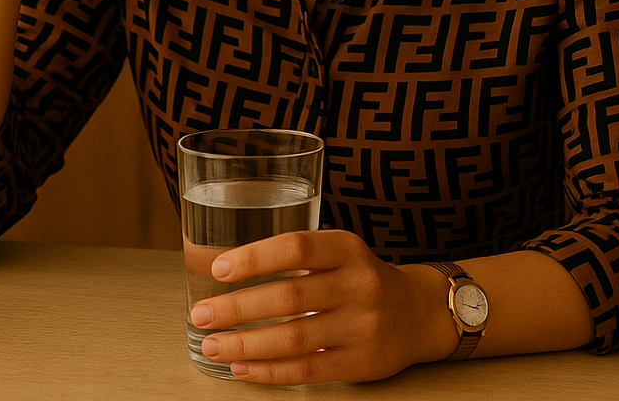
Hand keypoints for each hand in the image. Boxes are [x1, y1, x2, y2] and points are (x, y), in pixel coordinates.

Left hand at [189, 229, 457, 383]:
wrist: (418, 313)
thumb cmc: (361, 278)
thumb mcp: (339, 252)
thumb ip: (295, 256)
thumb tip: (222, 266)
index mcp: (348, 248)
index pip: (297, 248)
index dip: (255, 257)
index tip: (218, 269)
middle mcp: (358, 284)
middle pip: (289, 297)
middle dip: (237, 307)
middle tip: (201, 314)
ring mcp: (362, 326)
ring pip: (294, 338)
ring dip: (246, 343)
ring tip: (212, 344)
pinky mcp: (361, 362)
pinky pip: (307, 369)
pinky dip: (269, 370)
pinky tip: (241, 366)